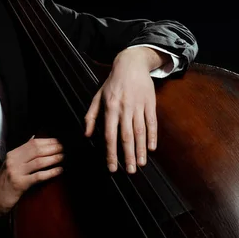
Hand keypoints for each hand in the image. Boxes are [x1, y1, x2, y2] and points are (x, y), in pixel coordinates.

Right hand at [0, 137, 63, 219]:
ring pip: (39, 162)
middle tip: (63, 148)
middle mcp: (13, 161)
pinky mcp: (20, 184)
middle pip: (37, 150)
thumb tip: (34, 138)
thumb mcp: (11, 163)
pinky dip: (50, 172)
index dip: (47, 141)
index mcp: (12, 154)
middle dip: (52, 148)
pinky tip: (59, 170)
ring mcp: (16, 172)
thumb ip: (22, 152)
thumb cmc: (5, 182)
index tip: (58, 141)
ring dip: (53, 158)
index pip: (32, 143)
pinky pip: (38, 176)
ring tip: (63, 157)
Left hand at [84, 46, 166, 173]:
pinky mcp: (150, 104)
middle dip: (128, 155)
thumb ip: (91, 116)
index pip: (109, 135)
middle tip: (131, 172)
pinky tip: (152, 148)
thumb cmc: (112, 83)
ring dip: (141, 149)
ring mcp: (138, 106)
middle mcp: (124, 109)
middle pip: (126, 136)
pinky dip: (152, 136)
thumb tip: (86, 134)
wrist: (131, 65)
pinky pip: (152, 122)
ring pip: (140, 132)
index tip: (112, 167)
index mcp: (110, 108)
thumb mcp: (97, 97)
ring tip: (141, 164)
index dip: (111, 153)